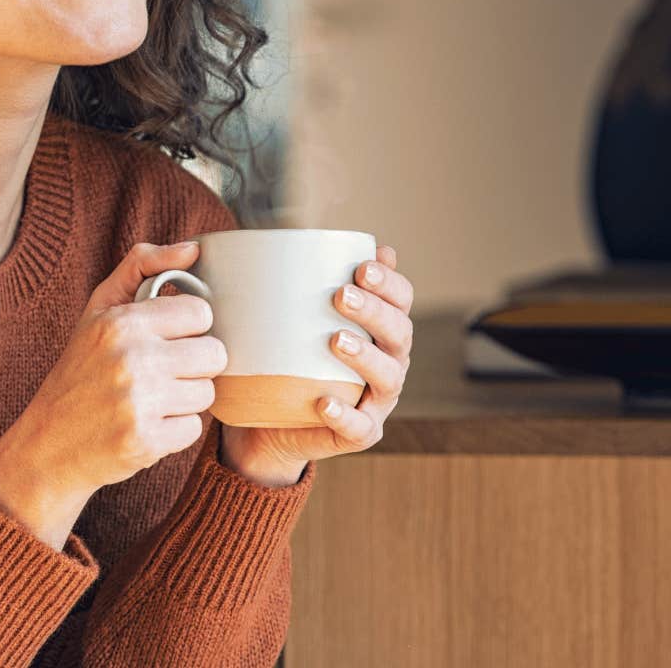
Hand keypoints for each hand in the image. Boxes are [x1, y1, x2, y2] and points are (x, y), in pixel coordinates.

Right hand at [0, 241, 224, 547]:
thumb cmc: (80, 371)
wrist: (48, 443)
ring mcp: (139, 402)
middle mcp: (131, 359)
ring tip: (151, 400)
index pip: (201, 313)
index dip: (189, 327)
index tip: (167, 338)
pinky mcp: (146, 441)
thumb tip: (193, 248)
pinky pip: (194, 429)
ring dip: (185, 399)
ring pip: (207, 393)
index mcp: (121, 322)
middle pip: (213, 354)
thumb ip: (142, 267)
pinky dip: (174, 431)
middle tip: (162, 372)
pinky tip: (146, 425)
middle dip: (193, 365)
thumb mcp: (98, 310)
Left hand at [220, 245, 414, 480]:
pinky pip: (359, 427)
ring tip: (336, 340)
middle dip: (375, 311)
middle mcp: (388, 362)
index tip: (361, 266)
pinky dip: (345, 414)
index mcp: (380, 329)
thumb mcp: (292, 318)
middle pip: (399, 334)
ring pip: (388, 378)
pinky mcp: (358, 433)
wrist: (269, 421)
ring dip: (366, 357)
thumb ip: (302, 282)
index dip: (390, 283)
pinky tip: (324, 402)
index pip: (401, 300)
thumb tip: (294, 238)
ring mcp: (376, 400)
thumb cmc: (287, 358)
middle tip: (341, 295)